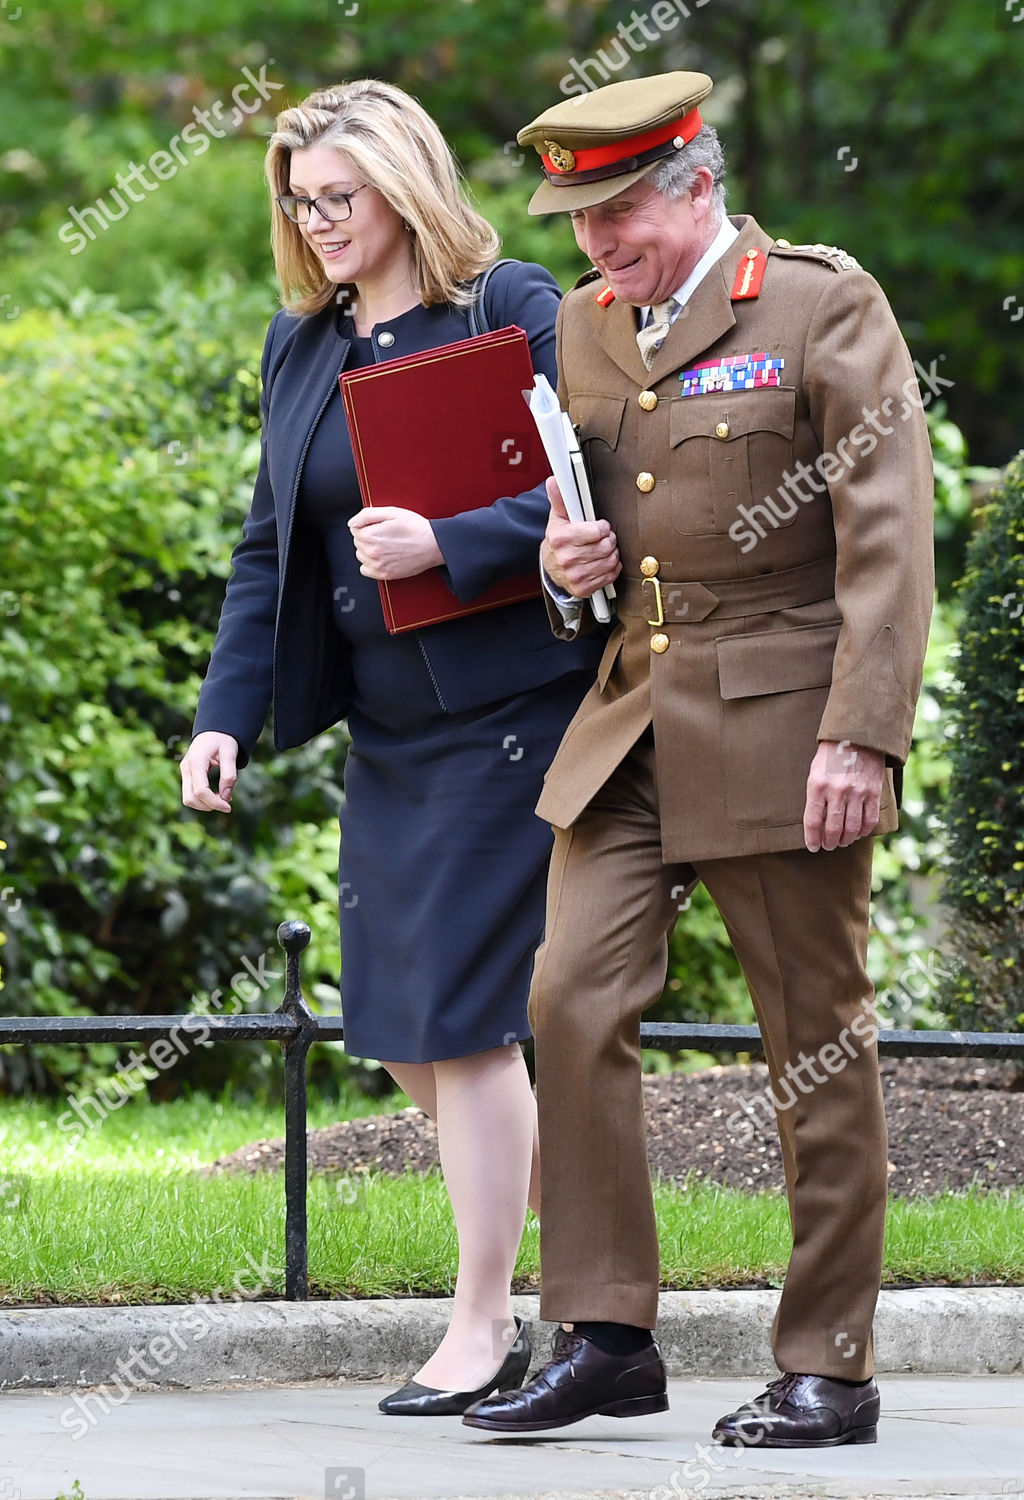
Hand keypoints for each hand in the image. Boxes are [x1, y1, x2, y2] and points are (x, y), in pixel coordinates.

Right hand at [180, 731, 238, 813]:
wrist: (214, 730)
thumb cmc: (223, 739)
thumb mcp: (230, 753)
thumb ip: (229, 774)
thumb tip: (226, 797)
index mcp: (196, 761)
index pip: (201, 791)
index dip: (215, 803)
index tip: (229, 808)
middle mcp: (186, 768)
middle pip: (190, 798)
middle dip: (208, 806)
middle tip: (227, 804)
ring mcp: (184, 772)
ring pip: (188, 799)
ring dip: (204, 805)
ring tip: (222, 799)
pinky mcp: (187, 775)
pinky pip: (190, 794)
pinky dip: (202, 800)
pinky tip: (216, 796)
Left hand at [347, 507, 443, 578]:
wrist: (433, 545)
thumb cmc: (415, 527)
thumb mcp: (391, 512)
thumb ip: (367, 515)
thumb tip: (352, 523)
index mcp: (371, 535)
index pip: (354, 529)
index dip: (367, 525)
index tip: (379, 525)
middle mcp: (372, 552)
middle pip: (357, 542)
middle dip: (367, 536)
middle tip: (385, 534)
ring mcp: (378, 565)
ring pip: (360, 555)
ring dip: (368, 549)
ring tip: (386, 545)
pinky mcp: (384, 574)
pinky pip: (364, 570)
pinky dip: (370, 564)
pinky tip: (383, 557)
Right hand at [540, 476, 619, 597]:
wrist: (551, 568)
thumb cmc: (558, 541)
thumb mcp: (558, 518)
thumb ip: (560, 499)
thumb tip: (553, 481)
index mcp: (561, 539)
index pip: (598, 531)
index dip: (603, 527)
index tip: (599, 527)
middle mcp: (567, 558)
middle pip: (606, 546)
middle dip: (609, 540)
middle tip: (603, 539)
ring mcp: (575, 575)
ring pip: (610, 561)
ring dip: (611, 554)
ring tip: (603, 550)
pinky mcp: (583, 588)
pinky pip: (610, 575)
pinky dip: (611, 568)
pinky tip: (602, 563)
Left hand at [803, 740, 884, 851]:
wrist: (857, 736)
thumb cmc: (831, 756)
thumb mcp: (815, 772)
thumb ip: (815, 796)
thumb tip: (816, 823)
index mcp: (818, 785)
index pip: (813, 821)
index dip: (813, 839)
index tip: (813, 846)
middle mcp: (837, 790)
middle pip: (833, 828)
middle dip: (830, 842)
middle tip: (829, 846)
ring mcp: (857, 792)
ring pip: (852, 828)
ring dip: (846, 840)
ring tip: (842, 842)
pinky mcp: (874, 792)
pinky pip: (870, 820)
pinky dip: (863, 831)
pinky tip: (858, 833)